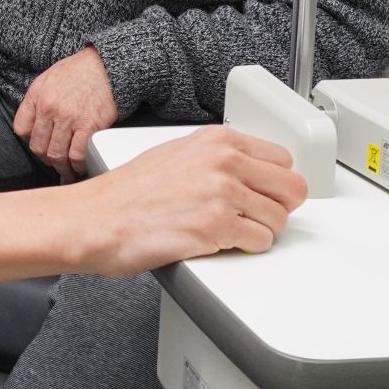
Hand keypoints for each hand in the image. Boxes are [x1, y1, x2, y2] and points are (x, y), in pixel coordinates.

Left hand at [12, 47, 119, 179]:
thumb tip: (32, 126)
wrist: (107, 65)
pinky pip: (78, 154)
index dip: (29, 139)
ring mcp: (70, 118)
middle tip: (54, 163)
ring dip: (61, 167)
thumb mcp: (47, 79)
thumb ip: (36, 101)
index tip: (40, 144)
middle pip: (38, 146)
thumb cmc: (79, 71)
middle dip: (45, 159)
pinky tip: (80, 167)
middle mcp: (50, 108)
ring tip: (67, 171)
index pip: (21, 129)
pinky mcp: (90, 126)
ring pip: (57, 154)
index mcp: (38, 96)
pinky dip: (78, 165)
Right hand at [80, 126, 307, 274]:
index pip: (283, 158)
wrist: (96, 220)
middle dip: (277, 207)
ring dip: (260, 231)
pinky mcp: (217, 227)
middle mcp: (224, 161)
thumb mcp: (177, 154)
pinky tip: (220, 242)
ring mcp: (223, 193)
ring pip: (279, 219)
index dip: (275, 182)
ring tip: (231, 232)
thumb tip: (250, 173)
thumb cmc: (127, 194)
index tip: (266, 193)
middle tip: (256, 217)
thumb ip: (217, 159)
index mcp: (217, 140)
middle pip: (292, 188)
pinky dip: (245, 248)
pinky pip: (261, 241)